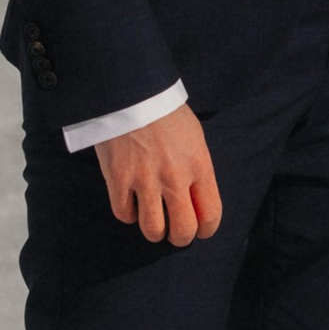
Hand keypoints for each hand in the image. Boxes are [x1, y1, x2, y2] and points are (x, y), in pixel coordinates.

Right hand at [96, 101, 221, 246]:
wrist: (130, 91)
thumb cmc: (165, 112)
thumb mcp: (194, 137)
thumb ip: (197, 169)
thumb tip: (195, 198)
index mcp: (199, 165)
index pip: (211, 213)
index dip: (206, 230)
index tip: (201, 231)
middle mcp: (175, 177)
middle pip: (183, 230)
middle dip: (180, 238)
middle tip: (175, 234)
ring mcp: (145, 180)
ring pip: (152, 229)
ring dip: (154, 231)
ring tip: (153, 223)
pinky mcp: (118, 178)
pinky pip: (124, 214)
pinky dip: (128, 215)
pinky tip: (131, 205)